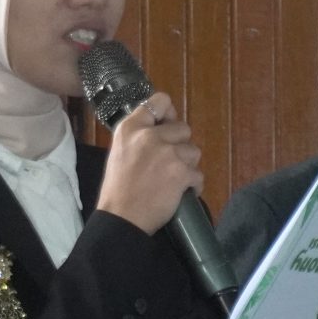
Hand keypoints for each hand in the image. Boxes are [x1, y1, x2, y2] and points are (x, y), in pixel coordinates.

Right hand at [93, 93, 203, 234]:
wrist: (122, 217)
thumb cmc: (119, 187)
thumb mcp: (121, 150)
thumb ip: (139, 134)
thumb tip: (163, 125)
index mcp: (131, 128)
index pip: (160, 101)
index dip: (168, 113)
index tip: (167, 125)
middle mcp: (150, 136)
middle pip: (183, 128)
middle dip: (180, 145)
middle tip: (168, 162)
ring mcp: (168, 153)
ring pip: (194, 151)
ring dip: (187, 165)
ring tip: (172, 179)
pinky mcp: (182, 172)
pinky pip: (198, 174)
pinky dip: (192, 185)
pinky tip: (179, 193)